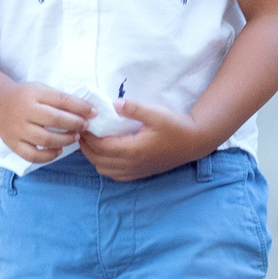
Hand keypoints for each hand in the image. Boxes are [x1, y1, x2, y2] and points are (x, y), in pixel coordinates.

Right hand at [0, 83, 95, 164]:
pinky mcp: (13, 144)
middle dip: (74, 123)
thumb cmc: (25, 97)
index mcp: (33, 94)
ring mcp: (17, 129)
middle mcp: (24, 112)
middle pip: (54, 119)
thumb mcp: (40, 90)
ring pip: (45, 139)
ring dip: (65, 140)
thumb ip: (59, 99)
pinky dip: (48, 155)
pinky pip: (32, 155)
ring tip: (75, 137)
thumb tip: (86, 110)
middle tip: (85, 126)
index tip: (93, 112)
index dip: (80, 107)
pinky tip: (58, 150)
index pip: (61, 100)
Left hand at [77, 98, 214, 181]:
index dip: (87, 137)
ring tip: (93, 141)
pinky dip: (105, 165)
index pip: (100, 147)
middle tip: (83, 132)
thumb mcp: (155, 113)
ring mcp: (135, 171)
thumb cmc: (175, 126)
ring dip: (94, 157)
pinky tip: (107, 153)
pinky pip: (114, 175)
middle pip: (97, 160)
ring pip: (104, 170)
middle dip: (86, 147)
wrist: (194, 142)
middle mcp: (131, 164)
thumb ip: (133, 108)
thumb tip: (114, 104)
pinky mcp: (140, 174)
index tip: (83, 125)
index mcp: (132, 150)